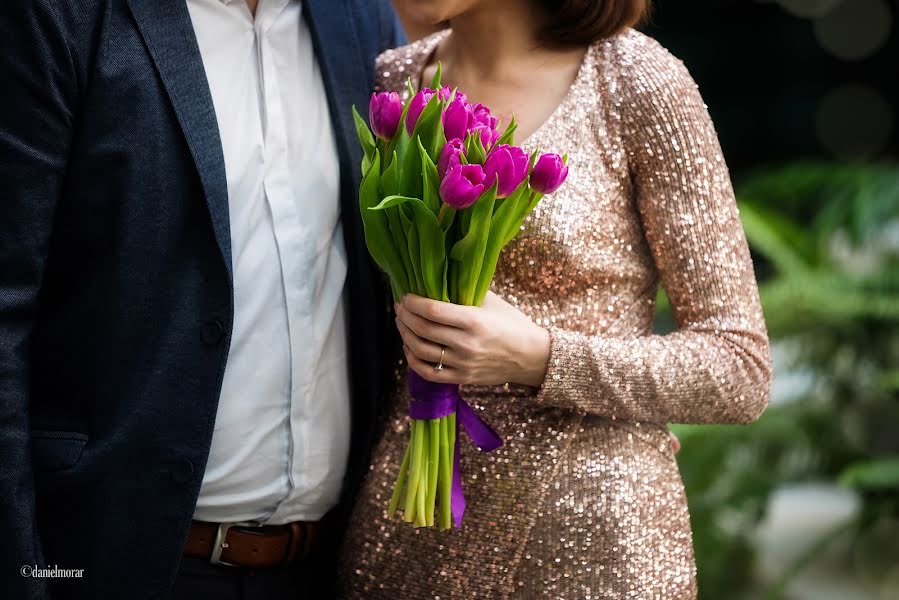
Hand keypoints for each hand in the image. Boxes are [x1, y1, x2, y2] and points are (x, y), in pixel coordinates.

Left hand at [395, 292, 550, 386]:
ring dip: (405, 334)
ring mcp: (463, 364)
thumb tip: (439, 281)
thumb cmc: (512, 324)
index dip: (413, 302)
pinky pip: (428, 372)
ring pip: (421, 350)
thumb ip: (466, 292)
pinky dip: (413, 359)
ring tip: (402, 323)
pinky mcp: (462, 378)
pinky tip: (409, 347)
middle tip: (399, 307)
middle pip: (422, 329)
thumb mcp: (493, 303)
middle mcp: (466, 344)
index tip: (405, 296)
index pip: (432, 310)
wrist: (533, 357)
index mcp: (474, 321)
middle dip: (404, 315)